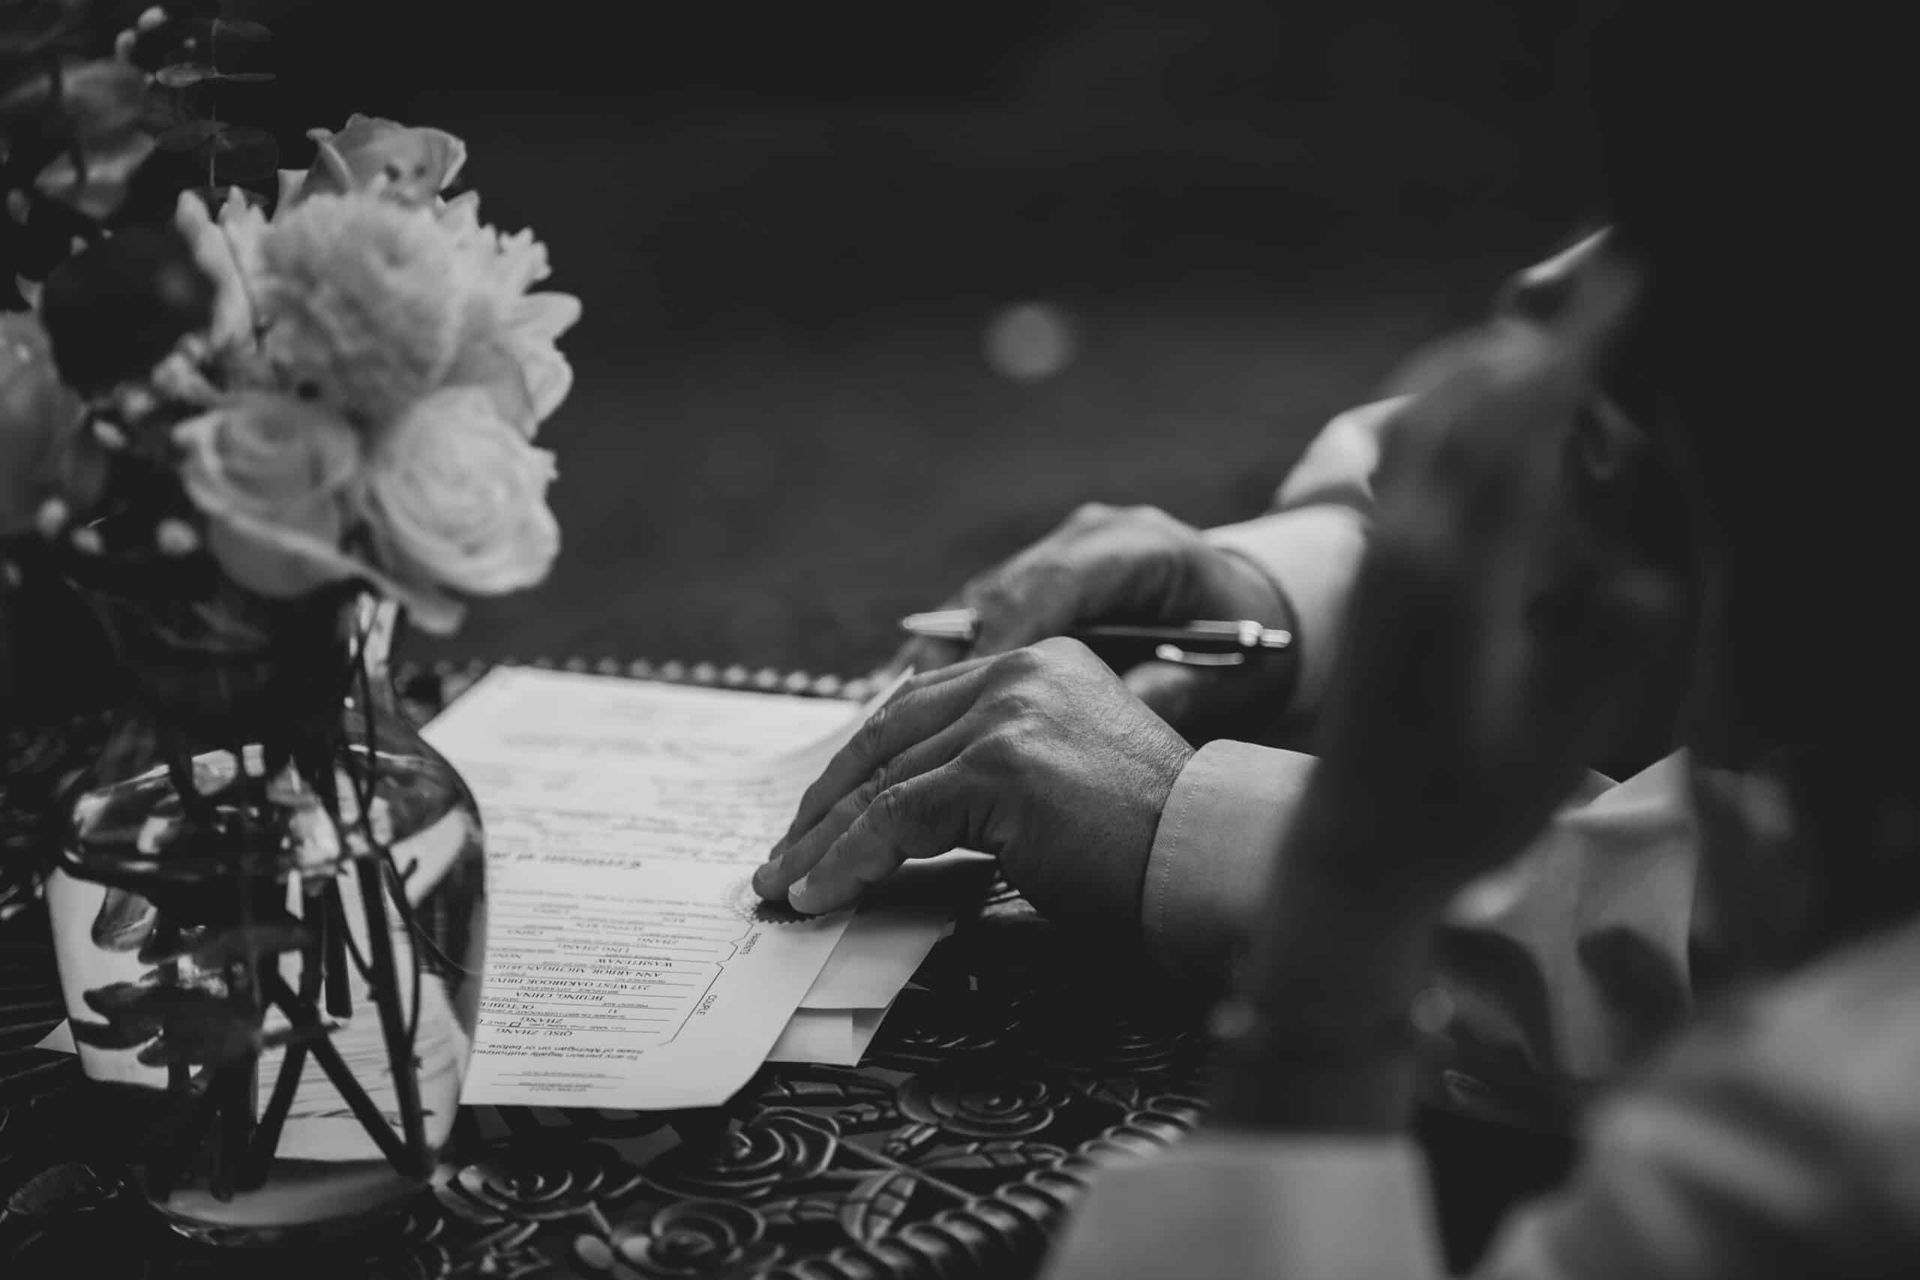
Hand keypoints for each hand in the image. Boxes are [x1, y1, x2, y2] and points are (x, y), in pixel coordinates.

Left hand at [755, 638, 1193, 927]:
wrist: (1206, 863)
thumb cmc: (1145, 847)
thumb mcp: (1053, 789)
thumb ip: (982, 779)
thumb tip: (890, 827)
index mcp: (1038, 664)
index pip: (917, 710)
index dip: (859, 769)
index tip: (817, 819)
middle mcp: (1021, 672)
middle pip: (889, 736)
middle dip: (826, 804)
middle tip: (784, 857)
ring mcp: (1010, 713)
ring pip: (884, 781)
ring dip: (822, 841)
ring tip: (786, 887)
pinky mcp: (1002, 765)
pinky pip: (897, 819)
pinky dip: (849, 862)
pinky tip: (821, 896)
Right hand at [884, 502, 1297, 736]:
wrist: (1257, 614)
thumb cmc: (1246, 655)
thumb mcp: (1224, 682)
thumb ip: (1163, 696)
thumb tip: (1102, 725)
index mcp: (1138, 547)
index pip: (1054, 585)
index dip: (1001, 641)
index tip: (960, 697)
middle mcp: (1087, 538)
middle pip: (998, 592)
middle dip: (944, 657)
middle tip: (894, 713)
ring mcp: (1056, 553)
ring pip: (975, 605)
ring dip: (927, 665)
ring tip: (879, 719)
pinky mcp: (1036, 579)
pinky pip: (977, 619)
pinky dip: (943, 665)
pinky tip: (899, 710)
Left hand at [1303, 277, 1686, 905]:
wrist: (1355, 849)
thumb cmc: (1461, 812)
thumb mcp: (1548, 750)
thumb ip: (1599, 662)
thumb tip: (1650, 576)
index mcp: (1457, 581)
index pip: (1520, 438)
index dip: (1571, 355)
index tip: (1618, 289)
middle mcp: (1407, 550)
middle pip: (1469, 408)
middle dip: (1538, 338)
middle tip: (1606, 281)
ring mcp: (1381, 558)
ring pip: (1427, 427)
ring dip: (1488, 366)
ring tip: (1553, 325)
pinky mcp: (1370, 575)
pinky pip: (1407, 462)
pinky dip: (1452, 411)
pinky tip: (1484, 412)